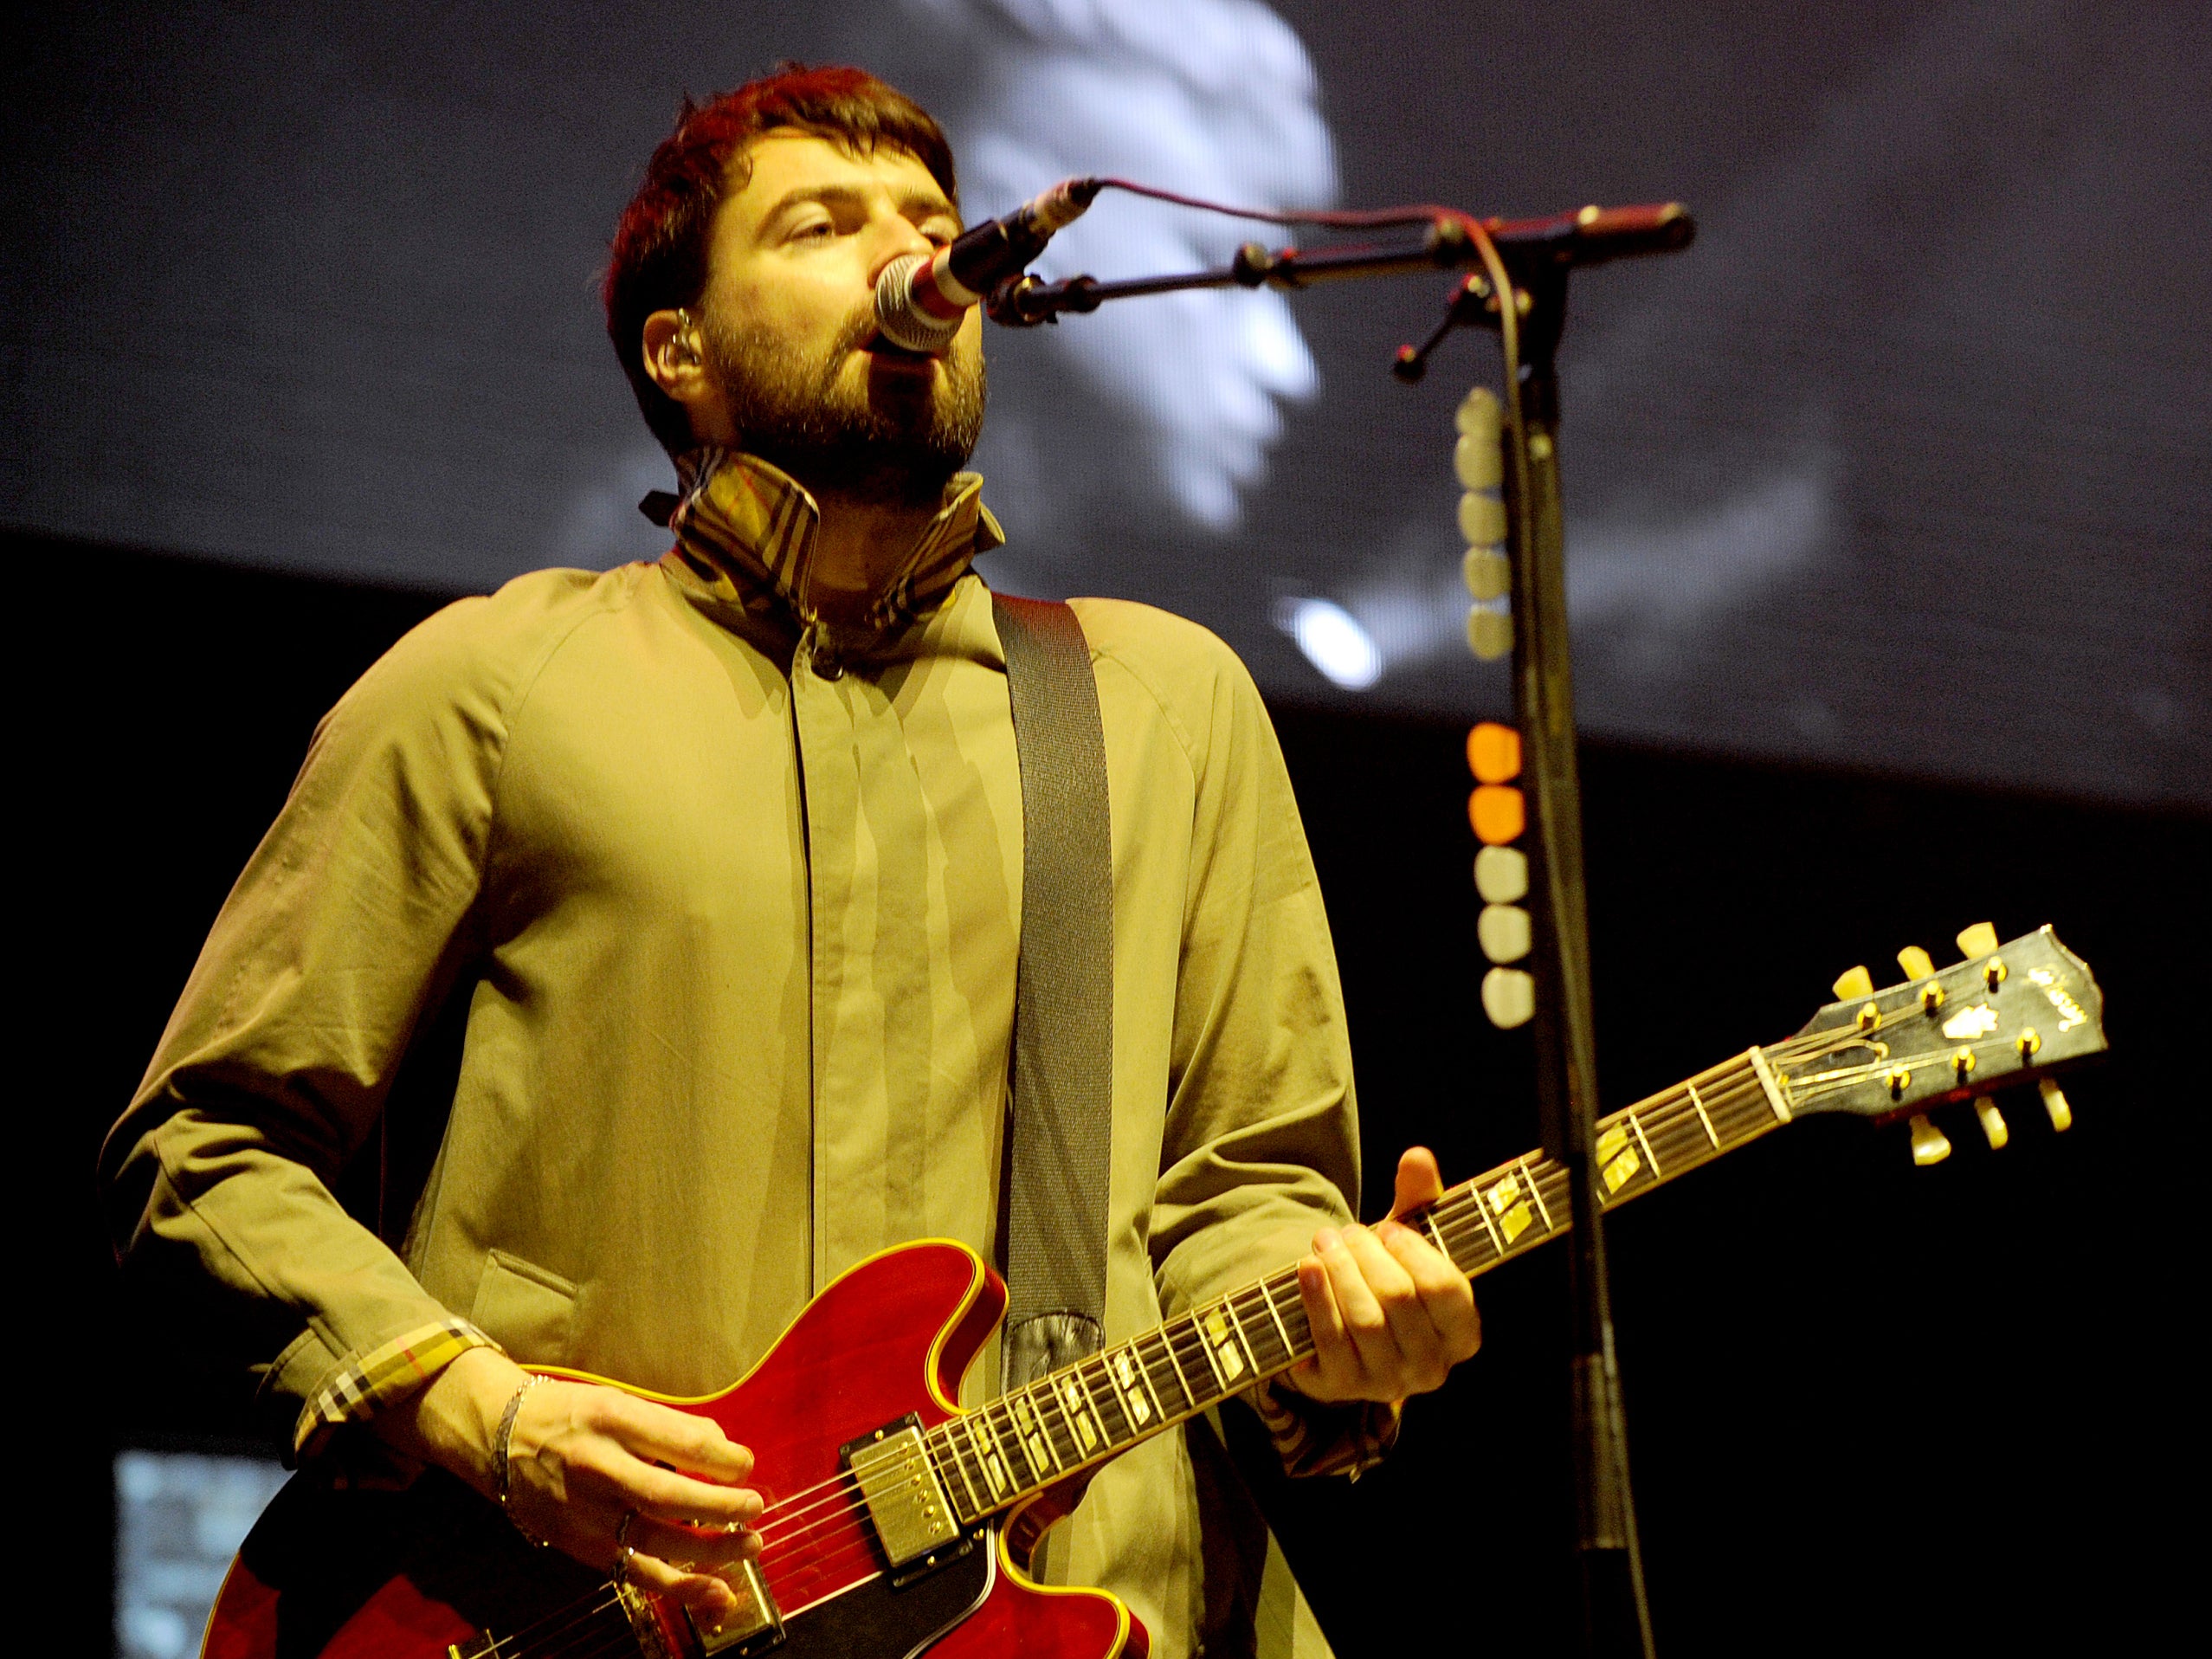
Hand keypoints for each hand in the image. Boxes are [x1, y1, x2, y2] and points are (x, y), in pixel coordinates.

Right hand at [378, 1347, 760, 1619]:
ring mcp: (587, 1512)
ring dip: (711, 1549)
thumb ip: (670, 1425)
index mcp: (611, 1419)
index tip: (746, 1465)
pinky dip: (679, 1586)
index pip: (677, 1441)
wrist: (500, 1438)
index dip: (721, 1458)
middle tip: (756, 1506)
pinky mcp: (582, 1546)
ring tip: (750, 1545)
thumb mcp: (619, 1401)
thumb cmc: (572, 1415)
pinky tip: (716, 1592)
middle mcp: (597, 1467)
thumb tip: (723, 1450)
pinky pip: (636, 1572)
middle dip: (720, 1505)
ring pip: (655, 1540)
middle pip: (667, 1495)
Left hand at [1283, 1146, 1480, 1405]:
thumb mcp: (1410, 1238)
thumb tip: (1417, 1156)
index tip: (1390, 1228)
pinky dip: (1315, 1300)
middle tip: (1346, 1231)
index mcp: (1463, 1332)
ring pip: (1365, 1320)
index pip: (1448, 1291)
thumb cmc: (1391, 1274)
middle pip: (1400, 1300)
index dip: (1415, 1253)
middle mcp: (1432, 1367)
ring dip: (1340, 1272)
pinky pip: (1329, 1341)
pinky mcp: (1343, 1388)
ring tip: (1325, 1241)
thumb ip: (1420, 1198)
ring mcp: (1388, 1383)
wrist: (1345, 1325)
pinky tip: (1305, 1267)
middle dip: (1367, 1256)